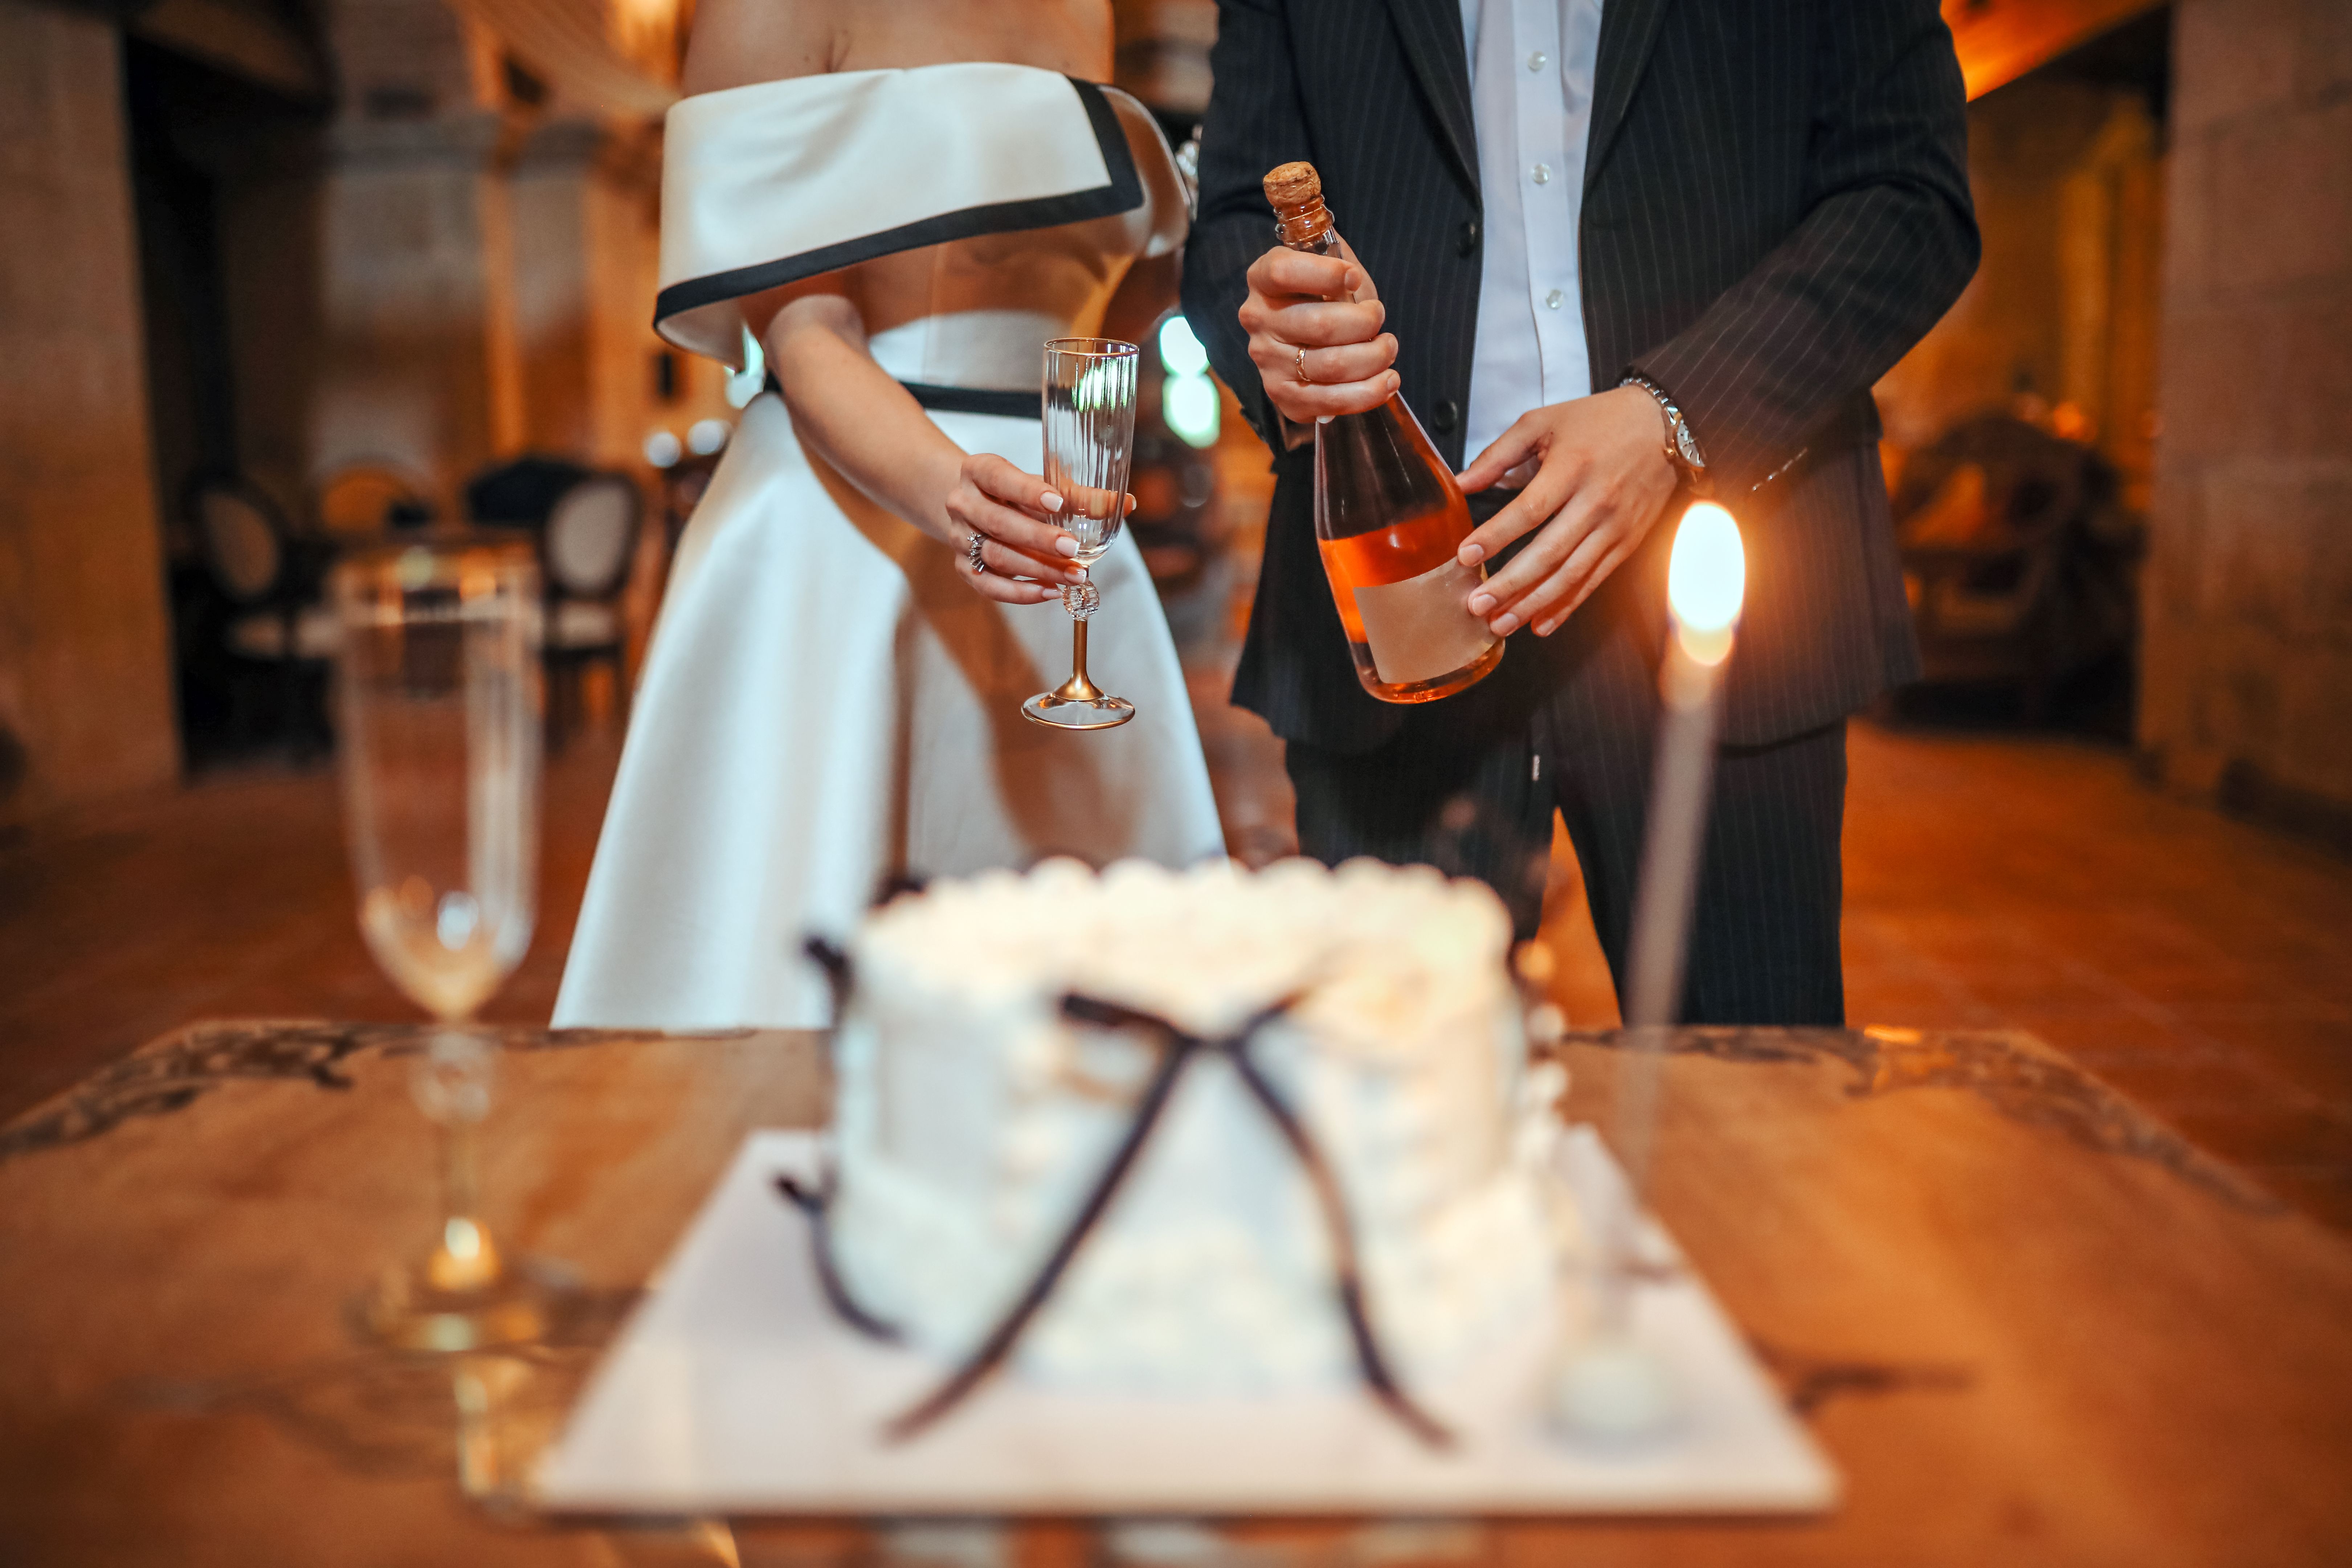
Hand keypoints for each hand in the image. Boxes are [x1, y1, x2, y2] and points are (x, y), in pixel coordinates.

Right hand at [944, 453, 1091, 604]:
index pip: (998, 478)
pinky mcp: (963, 568)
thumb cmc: (1014, 493)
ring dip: (1038, 569)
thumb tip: (1127, 505)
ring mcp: (960, 538)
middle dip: (1038, 538)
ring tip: (1074, 575)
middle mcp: (963, 503)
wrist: (972, 506)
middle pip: (998, 523)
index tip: (1058, 503)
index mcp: (978, 471)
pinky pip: (990, 586)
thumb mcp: (1040, 485)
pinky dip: (1022, 593)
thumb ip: (1080, 496)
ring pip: (996, 557)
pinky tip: (1051, 592)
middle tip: (1073, 549)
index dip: (1027, 491)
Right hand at [1238, 238, 1397, 422]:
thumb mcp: (1332, 269)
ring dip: (1374, 357)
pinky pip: (1331, 401)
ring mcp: (1267, 362)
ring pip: (1332, 365)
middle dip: (1365, 322)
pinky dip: (1369, 392)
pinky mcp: (1283, 395)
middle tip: (1379, 317)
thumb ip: (1341, 270)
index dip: (1326, 274)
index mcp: (1262, 280)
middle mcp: (1258, 321)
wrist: (1305, 335)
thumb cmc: (1324, 296)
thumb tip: (1352, 286)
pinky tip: (1387, 381)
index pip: (1283, 273)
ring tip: (1388, 348)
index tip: (1354, 278)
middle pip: (1320, 325)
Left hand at [1454, 386, 1679, 636]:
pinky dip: (1567, 605)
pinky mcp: (1627, 542)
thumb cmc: (1600, 421)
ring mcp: (1614, 526)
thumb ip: (1499, 453)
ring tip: (1500, 623)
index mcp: (1572, 468)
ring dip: (1533, 604)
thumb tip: (1462, 483)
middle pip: (1549, 552)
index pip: (1529, 510)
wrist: (1663, 425)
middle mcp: (1596, 501)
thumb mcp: (1544, 421)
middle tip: (1476, 605)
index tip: (1465, 556)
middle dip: (1510, 584)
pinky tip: (1540, 623)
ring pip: (1570, 575)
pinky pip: (1593, 580)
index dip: (1496, 536)